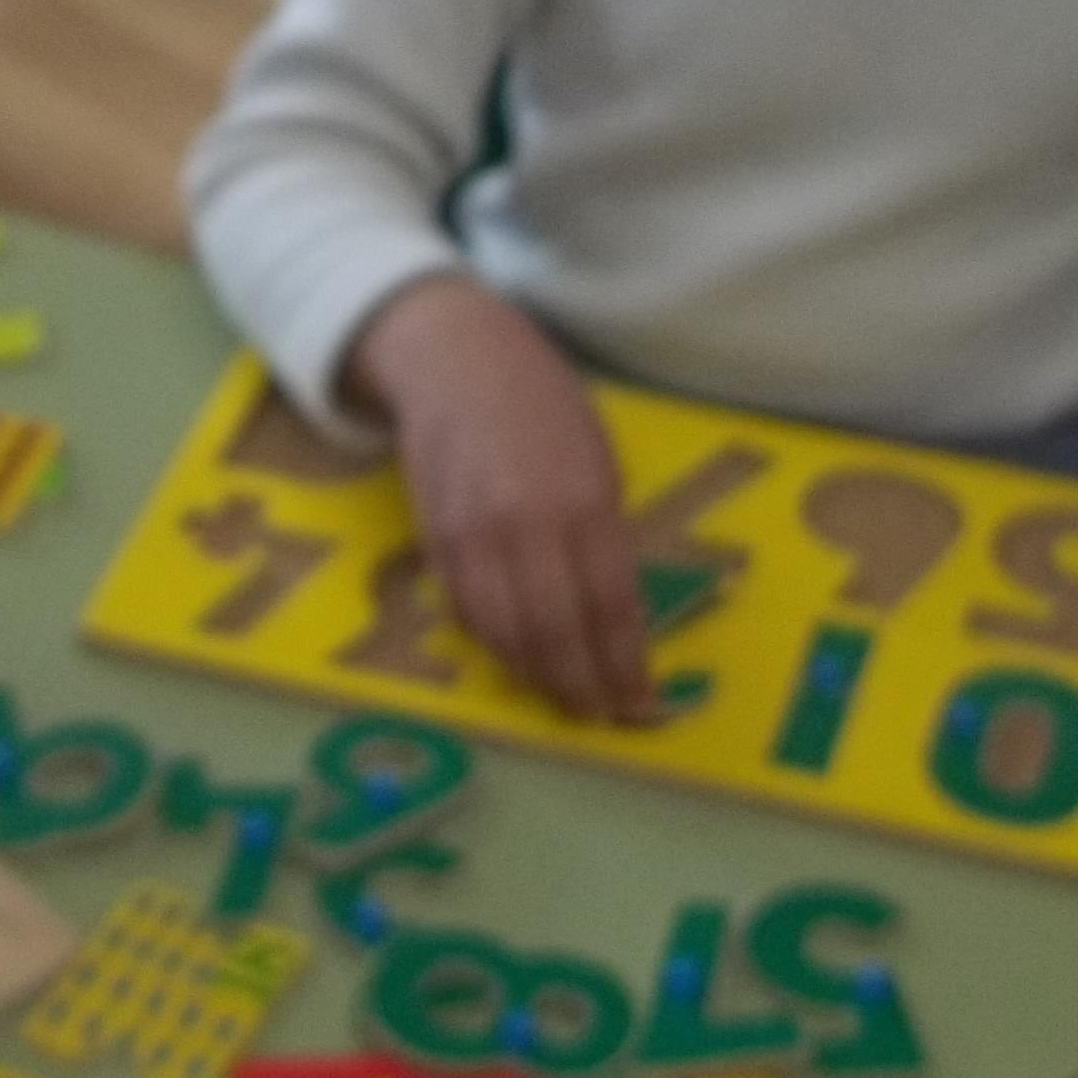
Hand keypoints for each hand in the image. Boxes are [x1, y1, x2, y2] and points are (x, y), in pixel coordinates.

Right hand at [349, 278, 656, 722]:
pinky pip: (466, 612)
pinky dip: (494, 646)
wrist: (456, 363)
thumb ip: (605, 535)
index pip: (611, 605)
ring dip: (539, 677)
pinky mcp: (434, 540)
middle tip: (605, 714)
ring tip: (566, 699)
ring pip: (505, 633)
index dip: (627, 663)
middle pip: (557, 632)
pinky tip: (519, 660)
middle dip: (585, 684)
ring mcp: (473, 535)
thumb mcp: (598, 461)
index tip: (643, 701)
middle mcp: (527, 524)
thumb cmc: (543, 406)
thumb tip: (617, 616)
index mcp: (585, 500)